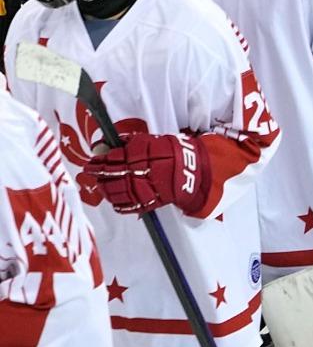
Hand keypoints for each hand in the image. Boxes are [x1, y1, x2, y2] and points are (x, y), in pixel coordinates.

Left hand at [94, 131, 208, 215]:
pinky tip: (112, 199)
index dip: (98, 161)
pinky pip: (125, 206)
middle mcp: (135, 173)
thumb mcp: (149, 141)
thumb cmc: (171, 152)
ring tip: (100, 184)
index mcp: (136, 156)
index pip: (110, 160)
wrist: (189, 170)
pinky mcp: (145, 202)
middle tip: (88, 172)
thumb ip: (129, 143)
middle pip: (109, 176)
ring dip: (104, 188)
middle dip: (97, 174)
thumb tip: (110, 145)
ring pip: (114, 192)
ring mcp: (139, 190)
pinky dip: (116, 203)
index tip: (90, 162)